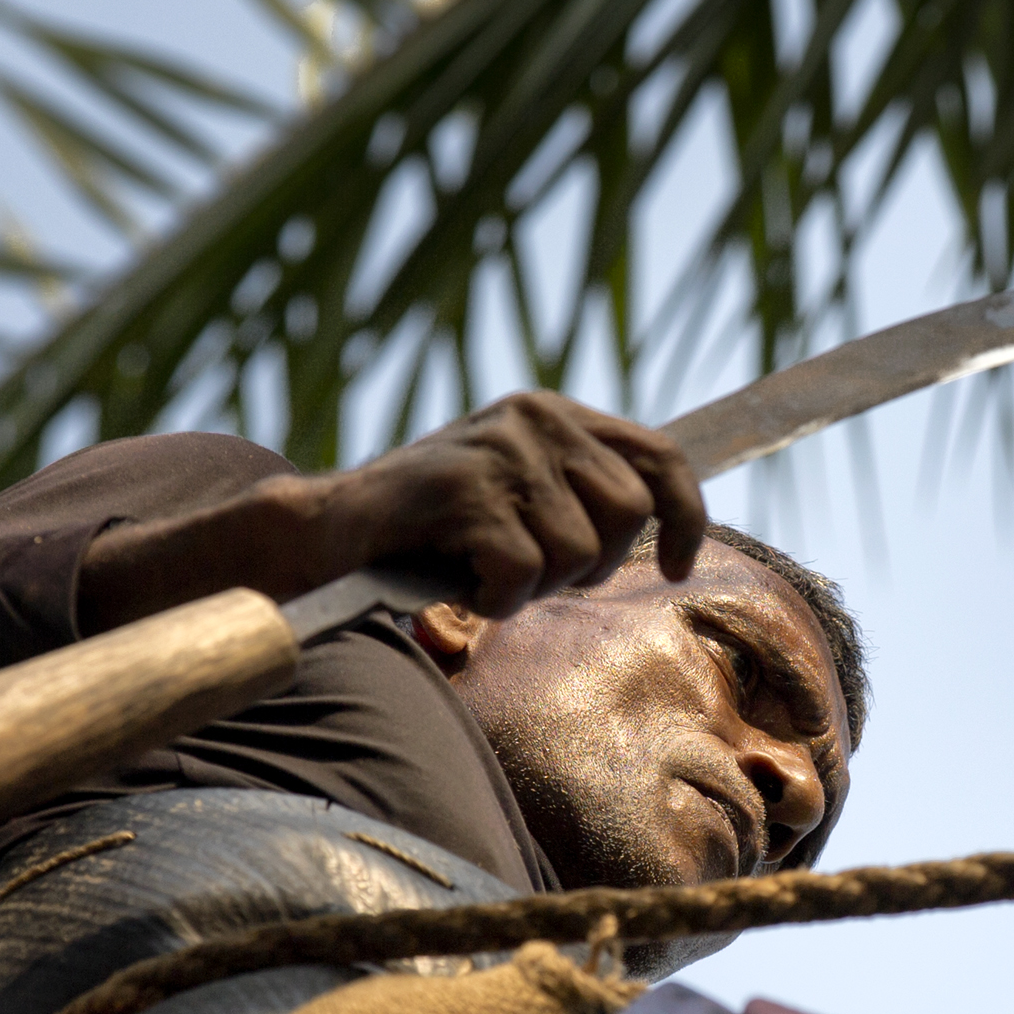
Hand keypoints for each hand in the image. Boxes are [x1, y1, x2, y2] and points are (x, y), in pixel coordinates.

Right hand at [313, 392, 706, 614]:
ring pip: (577, 551)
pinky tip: (462, 583)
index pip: (660, 458)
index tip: (681, 568)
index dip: (686, 517)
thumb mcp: (522, 497)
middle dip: (591, 566)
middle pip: (628, 515)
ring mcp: (500, 451)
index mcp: (556, 415)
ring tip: (484, 571)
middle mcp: (536, 418)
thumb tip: (669, 532)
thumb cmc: (432, 531)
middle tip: (532, 573)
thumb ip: (584, 496)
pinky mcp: (465, 490)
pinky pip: (522, 572)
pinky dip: (495, 599)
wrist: (327, 532)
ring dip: (534, 587)